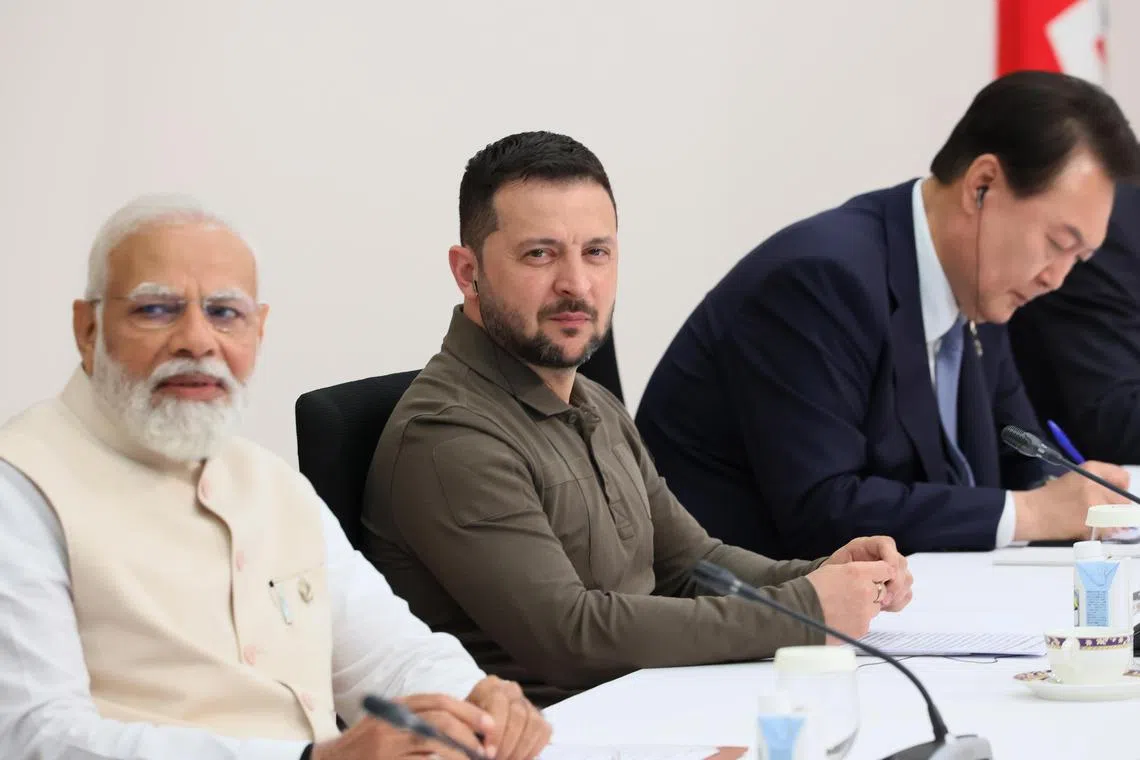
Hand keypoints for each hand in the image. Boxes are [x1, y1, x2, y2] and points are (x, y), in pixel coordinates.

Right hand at [311, 696, 487, 759]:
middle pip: (440, 721)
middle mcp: (392, 721)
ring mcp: (386, 745)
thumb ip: (420, 719)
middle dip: (469, 735)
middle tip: (488, 751)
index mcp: (397, 706)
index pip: (439, 701)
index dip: (469, 712)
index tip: (490, 726)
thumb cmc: (366, 745)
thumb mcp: (391, 723)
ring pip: (433, 744)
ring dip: (459, 755)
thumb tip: (466, 726)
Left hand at [467, 676, 550, 759]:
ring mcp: (526, 702)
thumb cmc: (467, 728)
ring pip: (533, 723)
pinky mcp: (539, 716)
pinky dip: (533, 749)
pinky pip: (544, 731)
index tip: (488, 753)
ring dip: (521, 748)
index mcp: (489, 686)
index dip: (496, 730)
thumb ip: (470, 729)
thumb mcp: (462, 725)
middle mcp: (510, 689)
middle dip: (508, 742)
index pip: (498, 702)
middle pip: (518, 714)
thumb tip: (481, 746)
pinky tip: (520, 759)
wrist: (476, 731)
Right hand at [806, 560, 896, 640]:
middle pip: (882, 590)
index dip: (880, 573)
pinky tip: (842, 617)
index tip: (875, 577)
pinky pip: (866, 622)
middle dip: (872, 592)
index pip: (886, 569)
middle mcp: (865, 591)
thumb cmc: (811, 589)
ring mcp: (865, 611)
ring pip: (875, 608)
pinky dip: (857, 620)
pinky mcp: (862, 628)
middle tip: (853, 594)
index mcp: (858, 573)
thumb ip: (857, 572)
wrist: (799, 612)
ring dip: (865, 607)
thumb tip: (873, 576)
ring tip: (844, 607)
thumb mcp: (834, 570)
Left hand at [824, 536, 912, 611]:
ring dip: (897, 594)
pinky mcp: (895, 586)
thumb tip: (877, 580)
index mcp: (867, 546)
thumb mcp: (836, 567)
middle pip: (901, 563)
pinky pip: (906, 593)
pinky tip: (884, 607)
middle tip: (883, 598)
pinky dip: (898, 602)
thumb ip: (855, 569)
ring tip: (881, 604)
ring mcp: (891, 571)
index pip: (886, 544)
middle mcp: (882, 555)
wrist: (831, 588)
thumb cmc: (832, 575)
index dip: (890, 559)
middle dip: (895, 582)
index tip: (885, 577)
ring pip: (907, 579)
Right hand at [1013, 462, 1129, 541]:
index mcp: (1091, 469)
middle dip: (1114, 508)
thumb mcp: (1075, 479)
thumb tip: (1119, 495)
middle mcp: (1097, 485)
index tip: (1113, 495)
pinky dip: (1102, 532)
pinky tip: (1086, 527)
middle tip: (1098, 511)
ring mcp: (1097, 504)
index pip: (1122, 477)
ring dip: (1109, 522)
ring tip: (1090, 520)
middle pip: (1123, 501)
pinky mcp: (1094, 522)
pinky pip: (1109, 530)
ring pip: (1118, 518)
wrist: (1031, 513)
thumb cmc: (1049, 497)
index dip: (1120, 488)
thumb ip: (1098, 483)